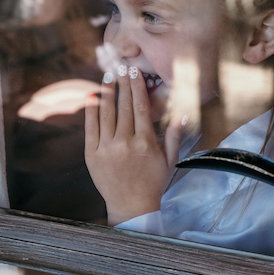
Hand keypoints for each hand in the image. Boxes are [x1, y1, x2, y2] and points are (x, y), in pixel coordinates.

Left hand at [85, 68, 182, 225]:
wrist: (131, 207)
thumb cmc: (153, 184)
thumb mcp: (169, 160)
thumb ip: (174, 136)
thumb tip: (182, 113)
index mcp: (145, 142)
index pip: (141, 107)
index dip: (137, 87)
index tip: (134, 73)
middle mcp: (125, 143)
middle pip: (124, 106)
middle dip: (123, 85)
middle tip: (121, 67)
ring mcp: (107, 148)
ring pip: (107, 113)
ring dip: (107, 93)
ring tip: (107, 77)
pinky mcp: (93, 155)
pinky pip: (91, 128)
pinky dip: (91, 111)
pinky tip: (92, 97)